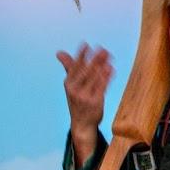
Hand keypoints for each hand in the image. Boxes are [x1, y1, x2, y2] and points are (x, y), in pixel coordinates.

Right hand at [56, 44, 113, 164]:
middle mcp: (75, 90)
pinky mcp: (95, 102)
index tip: (86, 45)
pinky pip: (102, 87)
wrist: (82, 124)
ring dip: (102, 66)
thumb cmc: (78, 100)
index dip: (80, 56)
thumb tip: (59, 52)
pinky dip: (107, 77)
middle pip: (86, 71)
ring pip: (94, 78)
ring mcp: (84, 96)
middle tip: (103, 49)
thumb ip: (69, 67)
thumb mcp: (71, 84)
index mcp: (68, 84)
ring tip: (109, 56)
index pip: (74, 67)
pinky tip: (111, 69)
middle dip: (95, 59)